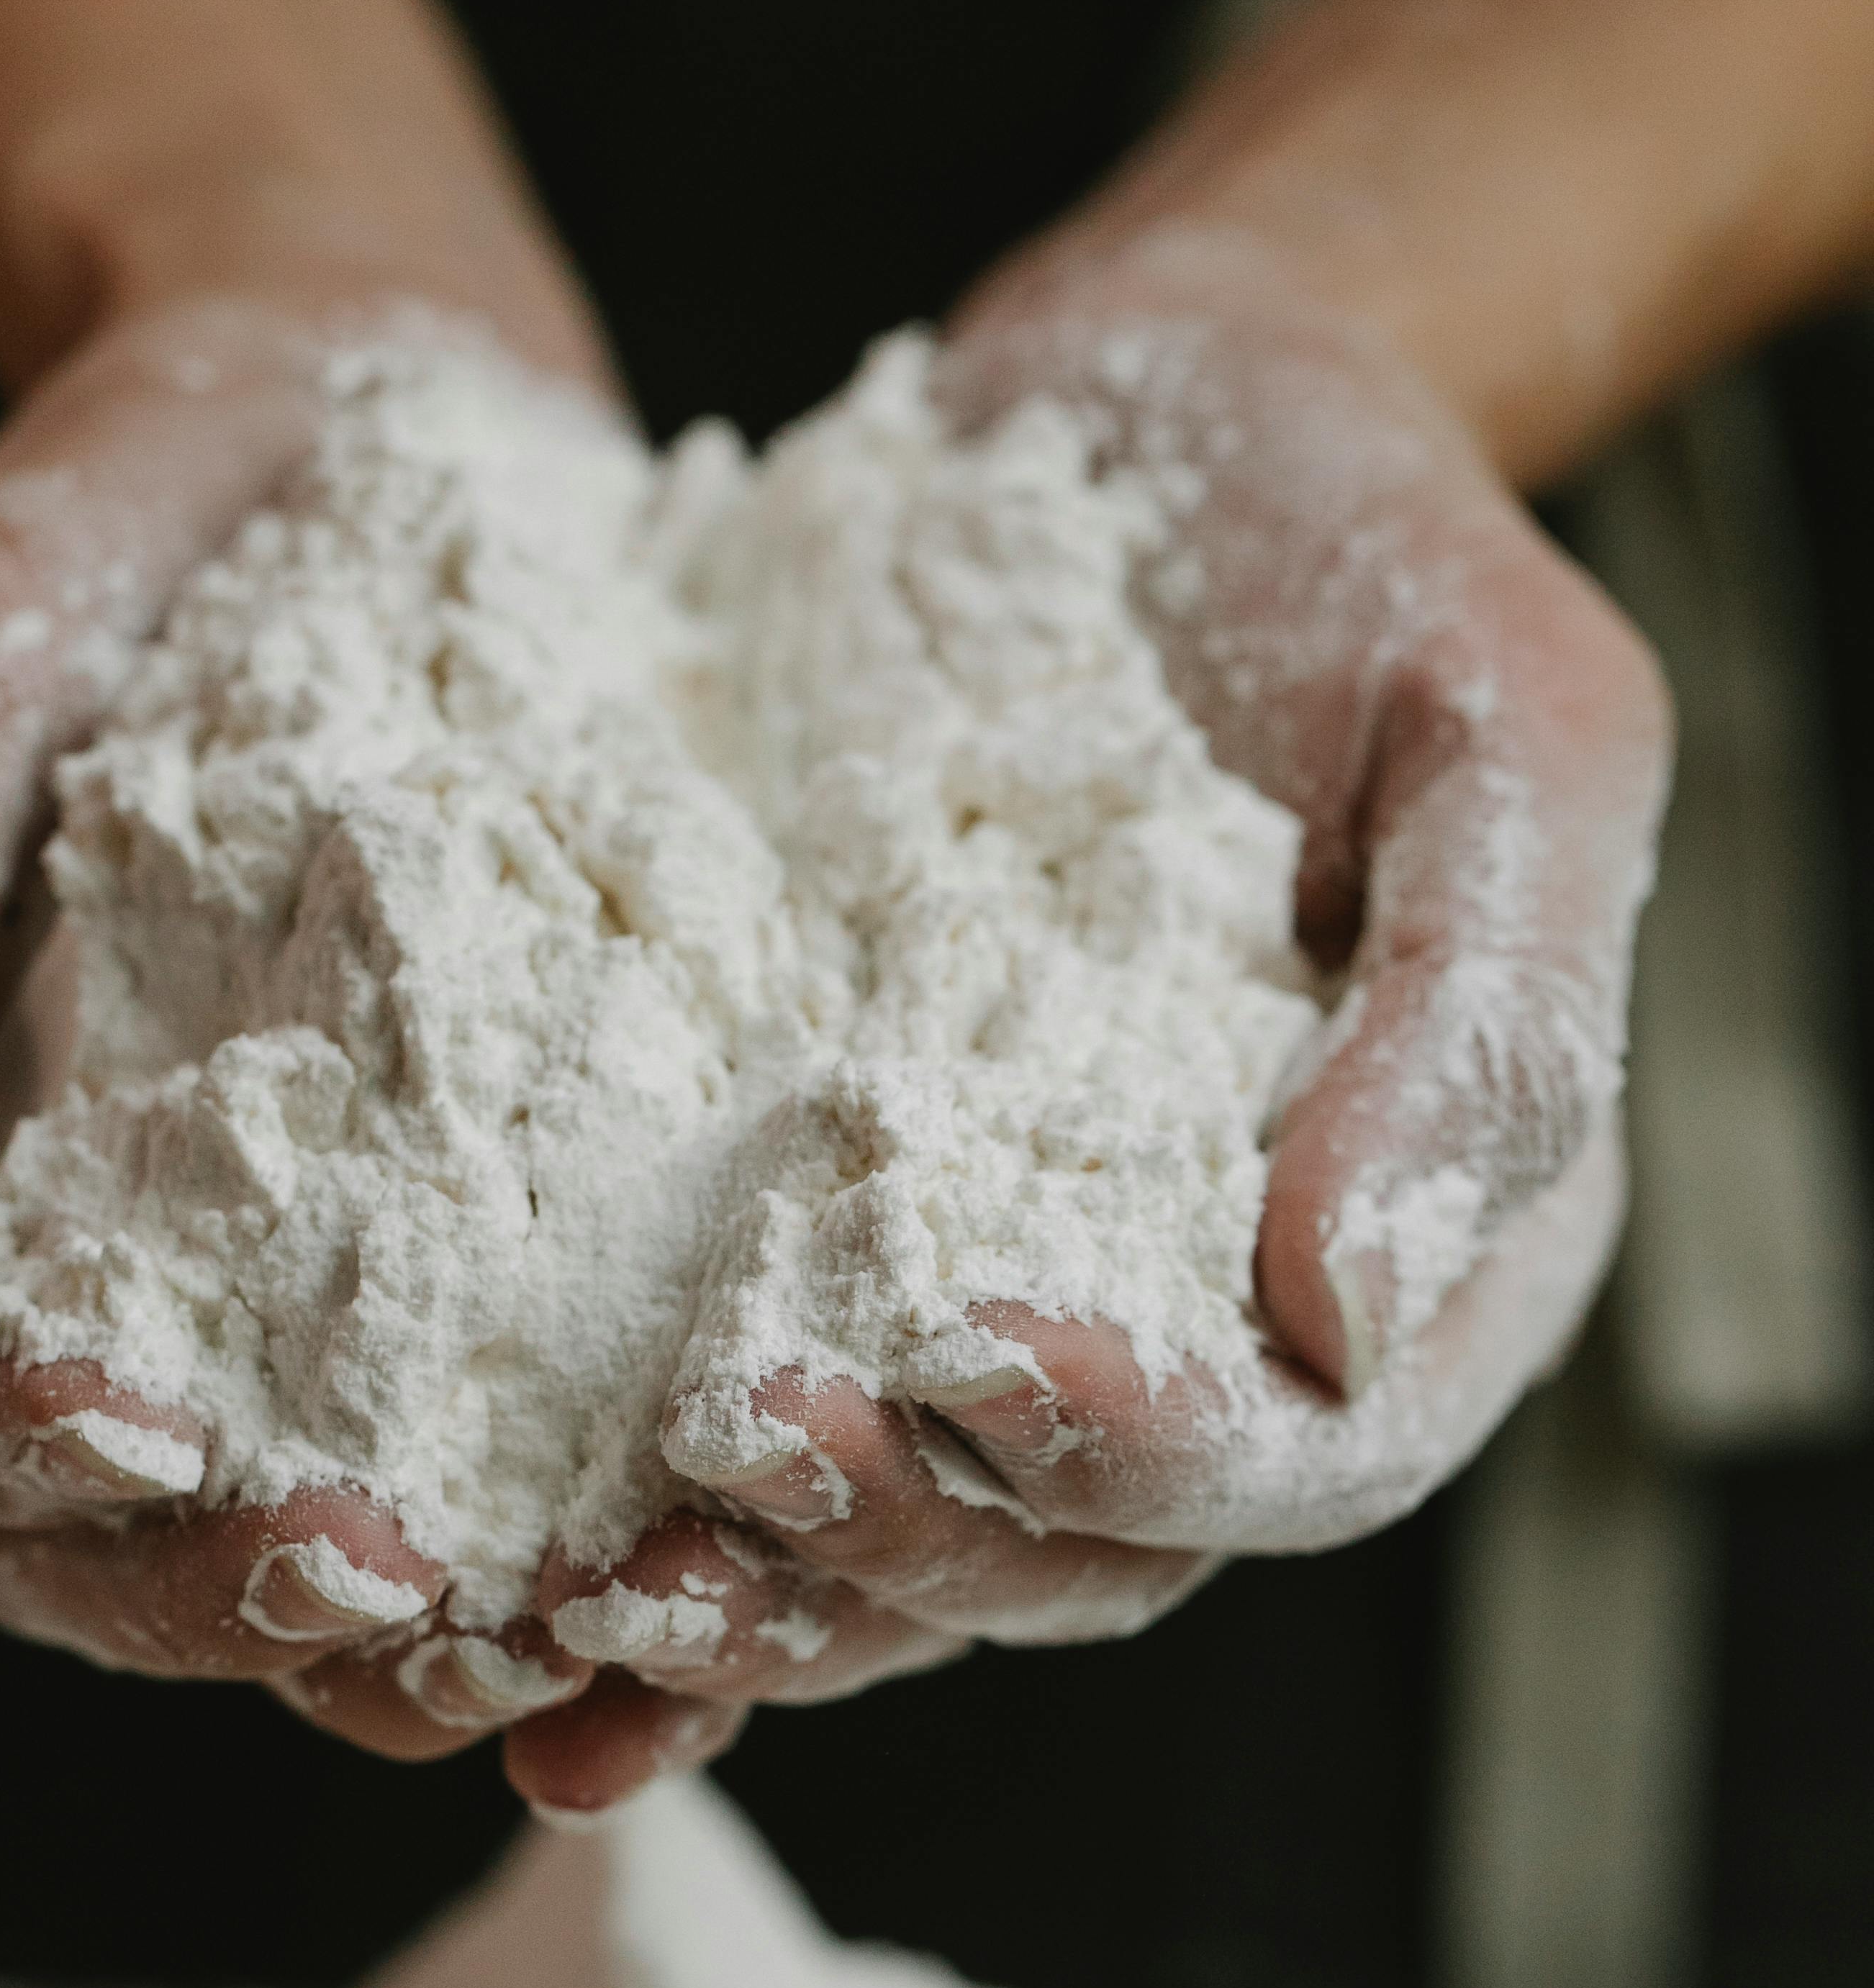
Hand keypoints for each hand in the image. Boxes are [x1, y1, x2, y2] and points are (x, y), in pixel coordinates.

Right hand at [0, 284, 670, 1789]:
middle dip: (253, 1601)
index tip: (149, 1433)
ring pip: (336, 1565)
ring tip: (588, 1625)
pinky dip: (606, 1535)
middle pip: (132, 1556)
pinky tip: (711, 1551)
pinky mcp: (496, 1268)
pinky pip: (538, 1459)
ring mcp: (307, 1307)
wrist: (365, 407)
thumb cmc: (105, 537)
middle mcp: (104, 1300)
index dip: (26, 1464)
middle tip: (407, 1594)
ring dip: (449, 1638)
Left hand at [529, 225, 1667, 1808]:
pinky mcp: (817, 1225)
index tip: (978, 1361)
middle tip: (728, 1459)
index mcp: (1414, 1256)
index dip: (1143, 1450)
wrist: (1142, 407)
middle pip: (1064, 1547)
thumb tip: (1356, 1318)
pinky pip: (725, 1399)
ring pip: (882, 1529)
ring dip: (738, 1580)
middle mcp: (1200, 1323)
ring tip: (575, 1578)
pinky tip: (478, 1553)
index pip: (1296, 1449)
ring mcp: (994, 1285)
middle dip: (895, 1534)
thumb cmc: (1373, 546)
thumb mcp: (1509, 729)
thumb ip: (1486, 1021)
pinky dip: (619, 1491)